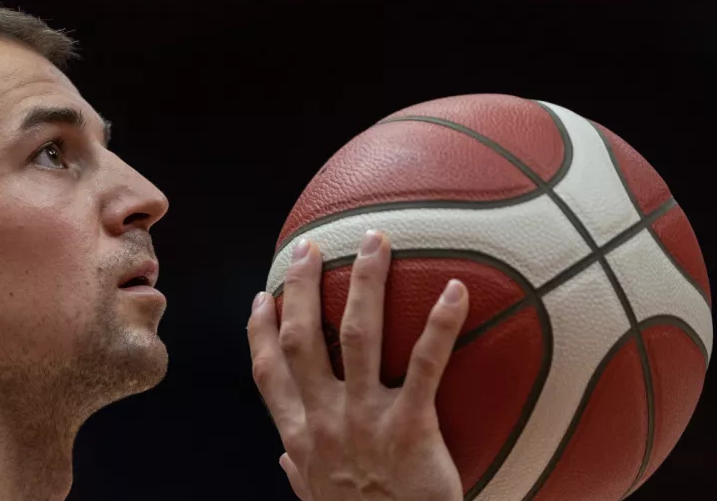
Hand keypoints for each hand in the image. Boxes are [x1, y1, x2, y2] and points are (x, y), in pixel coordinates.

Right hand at [248, 230, 468, 500]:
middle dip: (303, 287)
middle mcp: (324, 420)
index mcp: (299, 437)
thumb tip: (282, 457)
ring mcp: (365, 420)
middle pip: (304, 338)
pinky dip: (441, 324)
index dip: (262, 330)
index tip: (264, 296)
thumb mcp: (316, 500)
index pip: (268, 373)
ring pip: (357, 335)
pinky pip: (428, 365)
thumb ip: (298, 472)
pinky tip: (455, 289)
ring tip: (373, 241)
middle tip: (309, 247)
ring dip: (364, 283)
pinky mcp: (411, 426)